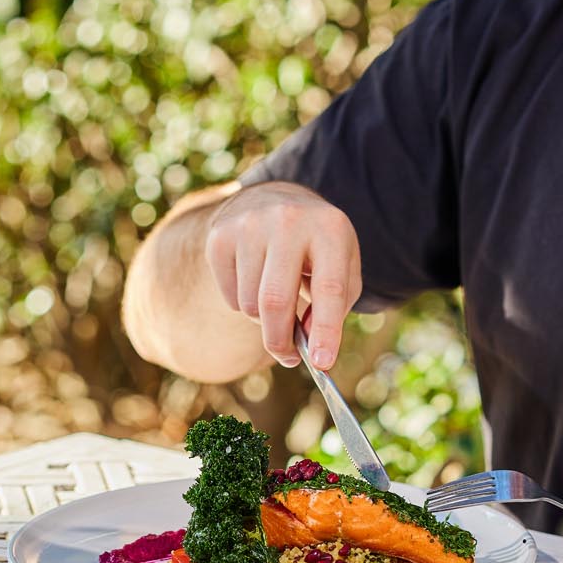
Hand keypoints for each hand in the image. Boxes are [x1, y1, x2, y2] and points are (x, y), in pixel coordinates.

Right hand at [205, 181, 361, 369]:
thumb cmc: (316, 246)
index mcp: (329, 228)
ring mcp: (248, 226)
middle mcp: (287, 220)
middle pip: (275, 301)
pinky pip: (230, 297)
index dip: (326, 330)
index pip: (328, 288)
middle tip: (289, 357)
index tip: (321, 363)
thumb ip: (335, 306)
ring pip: (250, 305)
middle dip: (281, 341)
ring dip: (265, 319)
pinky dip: (243, 304)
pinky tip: (255, 280)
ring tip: (277, 297)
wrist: (273, 199)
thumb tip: (307, 340)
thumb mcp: (342, 265)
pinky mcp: (219, 237)